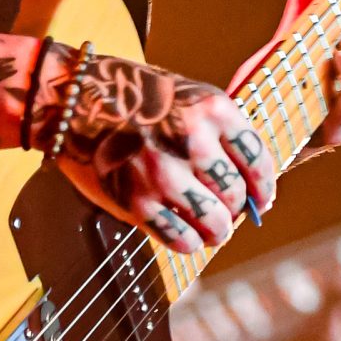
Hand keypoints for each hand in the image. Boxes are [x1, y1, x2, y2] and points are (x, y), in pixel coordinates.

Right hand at [41, 48, 278, 253]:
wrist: (76, 101)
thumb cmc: (136, 98)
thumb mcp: (189, 97)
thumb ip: (220, 135)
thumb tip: (252, 188)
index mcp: (213, 109)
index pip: (257, 160)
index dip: (264, 187)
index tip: (261, 199)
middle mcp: (192, 141)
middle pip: (236, 195)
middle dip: (236, 210)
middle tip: (228, 213)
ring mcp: (163, 173)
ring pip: (215, 223)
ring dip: (218, 232)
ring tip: (212, 229)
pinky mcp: (137, 201)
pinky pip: (180, 238)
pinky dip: (190, 242)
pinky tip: (187, 235)